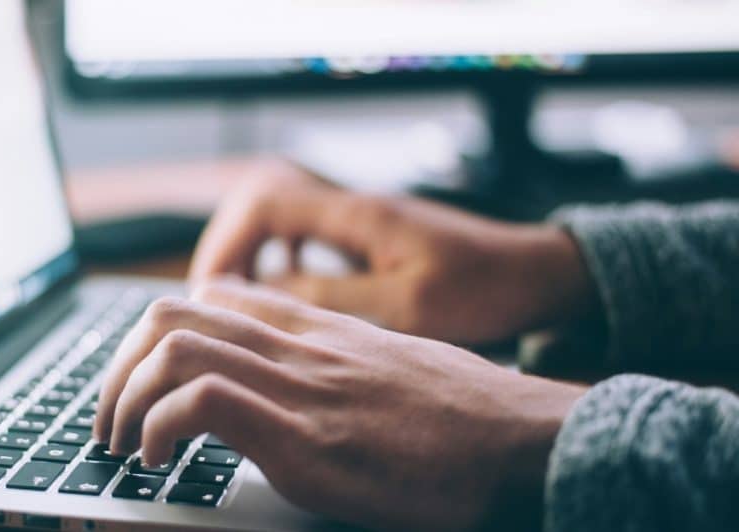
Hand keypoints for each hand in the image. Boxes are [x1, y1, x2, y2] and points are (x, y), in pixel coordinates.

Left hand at [94, 279, 585, 530]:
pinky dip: (159, 427)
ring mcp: (300, 387)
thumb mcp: (394, 369)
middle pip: (173, 313)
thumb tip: (307, 389)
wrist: (528, 442)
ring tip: (121, 443)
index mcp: (319, 331)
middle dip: (119, 366)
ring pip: (174, 347)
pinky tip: (159, 460)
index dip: (159, 334)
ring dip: (124, 397)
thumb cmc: (470, 417)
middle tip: (110, 417)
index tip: (145, 379)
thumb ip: (340, 365)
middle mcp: (300, 347)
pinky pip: (202, 402)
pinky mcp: (305, 438)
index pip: (214, 296)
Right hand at [189, 164, 596, 344]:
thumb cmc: (484, 289)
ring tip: (237, 301)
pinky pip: (306, 236)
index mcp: (357, 216)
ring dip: (252, 254)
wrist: (536, 274)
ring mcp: (361, 220)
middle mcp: (353, 208)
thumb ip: (333, 298)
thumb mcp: (406, 306)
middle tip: (213, 300)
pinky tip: (283, 292)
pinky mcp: (370, 238)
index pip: (265, 203)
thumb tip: (265, 297)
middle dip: (228, 249)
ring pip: (280, 219)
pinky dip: (281, 259)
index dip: (227, 243)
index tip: (212, 290)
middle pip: (261, 204)